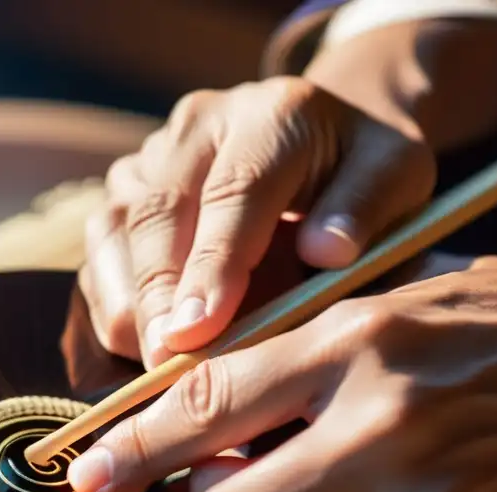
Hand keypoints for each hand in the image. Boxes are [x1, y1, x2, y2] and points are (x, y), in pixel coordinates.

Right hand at [80, 75, 435, 368]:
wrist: (320, 135)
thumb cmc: (361, 173)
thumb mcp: (396, 176)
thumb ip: (366, 208)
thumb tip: (324, 252)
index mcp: (271, 115)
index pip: (233, 193)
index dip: (212, 266)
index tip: (199, 331)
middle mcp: (196, 126)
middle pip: (155, 216)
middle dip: (158, 300)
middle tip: (169, 369)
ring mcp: (150, 158)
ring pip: (115, 237)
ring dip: (134, 308)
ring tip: (165, 363)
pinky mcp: (122, 194)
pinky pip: (100, 258)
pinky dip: (119, 306)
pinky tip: (153, 341)